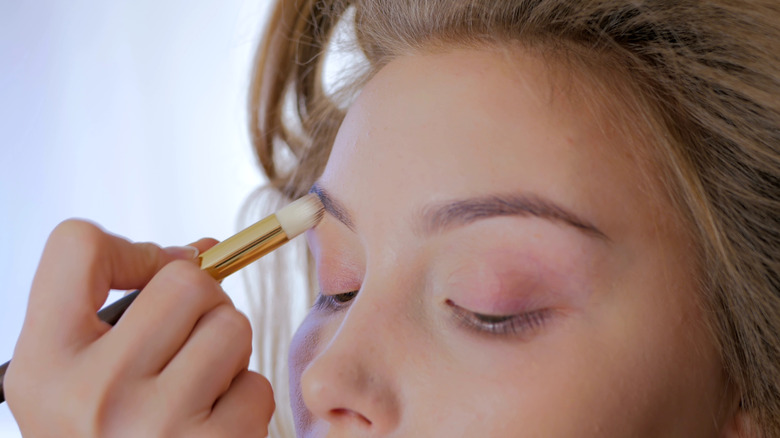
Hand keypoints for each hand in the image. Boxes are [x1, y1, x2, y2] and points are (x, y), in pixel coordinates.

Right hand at [4, 219, 273, 436]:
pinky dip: (241, 402)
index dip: (131, 250)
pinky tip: (209, 429)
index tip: (151, 275)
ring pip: (232, 327)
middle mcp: (92, 392)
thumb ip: (126, 306)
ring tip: (192, 392)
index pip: (76, 245)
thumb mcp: (78, 376)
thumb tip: (205, 248)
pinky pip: (255, 385)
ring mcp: (156, 424)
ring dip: (225, 354)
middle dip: (201, 305)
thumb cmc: (105, 435)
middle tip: (184, 342)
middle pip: (187, 281)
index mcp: (44, 364)